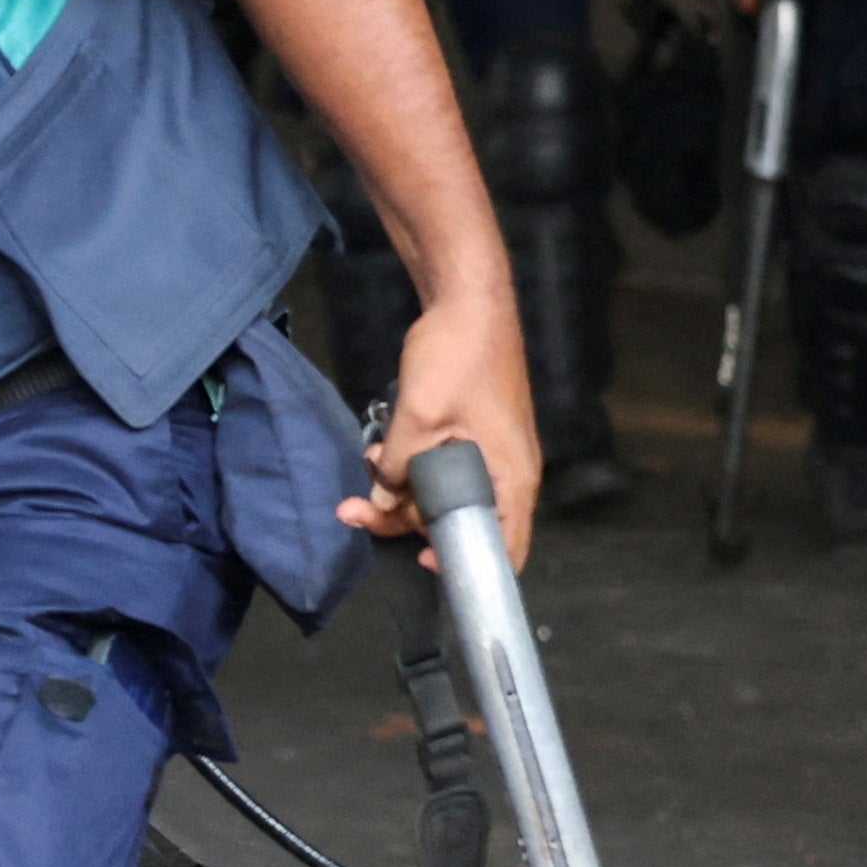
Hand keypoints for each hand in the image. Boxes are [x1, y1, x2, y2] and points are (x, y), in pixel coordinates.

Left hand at [347, 290, 541, 562]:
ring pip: (438, 494)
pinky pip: (434, 467)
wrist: (466, 302)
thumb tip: (382, 500)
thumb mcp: (419, 417)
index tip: (420, 559)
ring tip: (368, 464)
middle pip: (456, 520)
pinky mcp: (467, 436)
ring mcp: (487, 453)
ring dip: (397, 488)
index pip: (505, 546)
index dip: (466, 564)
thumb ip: (399, 467)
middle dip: (403, 517)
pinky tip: (379, 450)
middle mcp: (506, 472)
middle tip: (355, 509)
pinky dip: (406, 466)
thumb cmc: (459, 357)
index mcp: (512, 477)